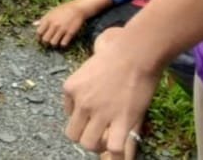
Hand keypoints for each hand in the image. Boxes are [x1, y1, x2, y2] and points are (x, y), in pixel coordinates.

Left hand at [34, 0, 87, 47]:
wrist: (77, 8)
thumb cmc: (62, 9)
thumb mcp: (51, 12)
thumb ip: (42, 19)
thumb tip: (33, 24)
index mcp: (48, 19)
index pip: (39, 32)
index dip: (38, 37)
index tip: (39, 40)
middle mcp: (54, 25)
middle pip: (45, 39)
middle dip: (45, 43)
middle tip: (47, 43)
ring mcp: (62, 29)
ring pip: (53, 43)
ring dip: (53, 44)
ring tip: (54, 43)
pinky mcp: (70, 33)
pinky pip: (63, 43)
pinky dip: (62, 45)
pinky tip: (62, 42)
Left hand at [63, 28, 155, 157]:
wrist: (134, 53)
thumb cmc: (114, 56)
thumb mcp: (87, 70)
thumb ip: (82, 88)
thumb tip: (85, 105)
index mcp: (70, 88)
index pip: (68, 114)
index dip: (82, 118)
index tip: (94, 116)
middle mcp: (81, 102)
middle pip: (73, 134)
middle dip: (86, 136)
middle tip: (99, 133)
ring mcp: (100, 113)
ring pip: (89, 144)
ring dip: (99, 145)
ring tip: (109, 140)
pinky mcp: (121, 120)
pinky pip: (114, 148)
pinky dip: (116, 153)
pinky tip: (120, 147)